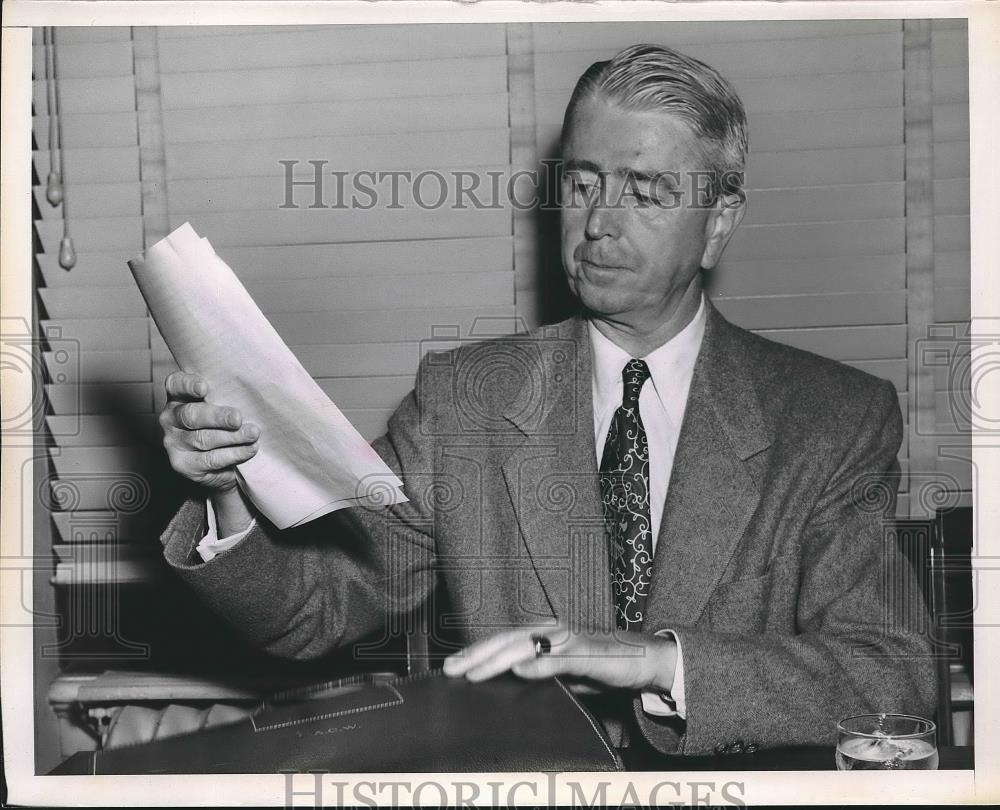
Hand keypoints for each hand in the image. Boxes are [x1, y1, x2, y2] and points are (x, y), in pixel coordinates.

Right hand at [160, 371, 259, 494]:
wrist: (223, 462)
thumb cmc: (224, 423)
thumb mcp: (222, 404)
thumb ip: (226, 396)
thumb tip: (252, 395)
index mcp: (178, 396)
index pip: (176, 384)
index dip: (188, 385)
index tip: (204, 388)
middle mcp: (171, 418)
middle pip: (191, 415)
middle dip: (217, 417)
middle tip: (238, 418)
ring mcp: (174, 442)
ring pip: (203, 439)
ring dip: (232, 437)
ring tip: (253, 434)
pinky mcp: (183, 464)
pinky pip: (210, 459)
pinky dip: (234, 454)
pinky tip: (249, 449)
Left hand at [442, 623, 676, 693]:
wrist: (642, 661)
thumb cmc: (600, 667)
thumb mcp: (562, 674)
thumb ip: (537, 674)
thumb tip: (509, 684)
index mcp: (544, 635)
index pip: (502, 641)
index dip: (476, 651)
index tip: (451, 665)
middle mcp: (552, 631)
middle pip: (506, 640)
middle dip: (477, 654)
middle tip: (451, 669)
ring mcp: (569, 640)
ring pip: (526, 646)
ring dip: (497, 660)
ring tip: (474, 674)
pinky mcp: (587, 653)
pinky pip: (559, 658)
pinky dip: (538, 664)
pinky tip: (521, 671)